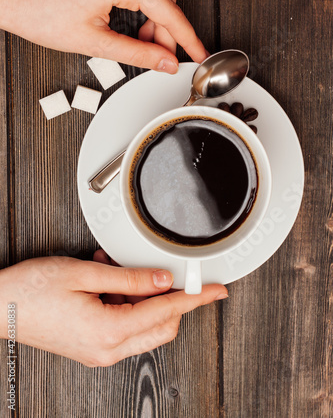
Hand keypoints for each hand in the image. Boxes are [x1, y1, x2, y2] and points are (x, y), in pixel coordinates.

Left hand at [0, 0, 207, 72]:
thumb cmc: (42, 13)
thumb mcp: (96, 43)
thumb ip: (139, 54)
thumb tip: (165, 63)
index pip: (170, 13)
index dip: (188, 39)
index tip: (199, 54)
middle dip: (168, 29)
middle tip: (158, 55)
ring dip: (159, 13)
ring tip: (144, 39)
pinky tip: (137, 17)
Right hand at [0, 253, 227, 366]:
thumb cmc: (32, 290)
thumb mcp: (85, 274)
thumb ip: (131, 278)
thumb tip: (164, 279)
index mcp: (109, 331)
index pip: (168, 312)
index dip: (196, 298)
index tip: (216, 290)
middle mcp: (108, 348)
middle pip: (162, 326)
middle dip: (169, 298)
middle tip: (164, 272)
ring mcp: (100, 350)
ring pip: (145, 326)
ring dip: (142, 296)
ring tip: (118, 270)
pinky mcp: (93, 345)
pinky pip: (124, 325)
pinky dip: (126, 302)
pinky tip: (109, 280)